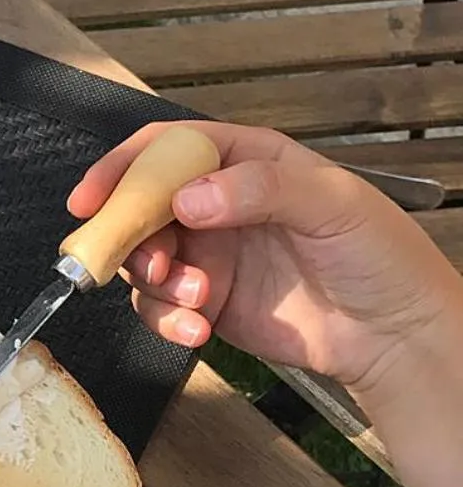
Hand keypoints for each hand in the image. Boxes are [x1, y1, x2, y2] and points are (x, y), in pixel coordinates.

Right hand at [68, 121, 462, 399]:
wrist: (394, 336)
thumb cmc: (380, 257)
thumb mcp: (331, 203)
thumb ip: (259, 189)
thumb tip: (188, 198)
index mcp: (247, 162)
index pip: (168, 149)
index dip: (123, 168)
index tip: (92, 197)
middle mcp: (219, 205)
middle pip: (141, 207)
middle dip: (129, 235)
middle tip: (143, 262)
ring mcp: (210, 256)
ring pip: (143, 261)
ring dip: (155, 283)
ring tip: (195, 300)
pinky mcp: (207, 304)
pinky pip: (159, 308)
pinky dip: (166, 321)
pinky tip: (197, 329)